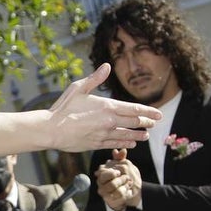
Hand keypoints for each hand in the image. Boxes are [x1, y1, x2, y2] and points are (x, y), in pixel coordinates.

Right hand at [47, 64, 162, 151]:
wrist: (52, 130)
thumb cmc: (63, 107)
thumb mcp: (78, 88)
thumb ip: (95, 79)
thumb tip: (106, 66)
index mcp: (107, 106)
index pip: (134, 109)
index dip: (149, 112)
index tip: (158, 114)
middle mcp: (109, 121)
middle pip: (134, 122)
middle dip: (146, 123)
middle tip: (154, 123)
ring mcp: (104, 134)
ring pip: (127, 135)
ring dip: (138, 135)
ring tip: (145, 136)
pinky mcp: (97, 144)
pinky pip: (116, 144)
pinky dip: (126, 143)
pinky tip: (131, 144)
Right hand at [96, 149, 142, 209]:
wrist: (122, 189)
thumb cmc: (119, 175)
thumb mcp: (120, 165)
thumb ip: (120, 158)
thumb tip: (121, 150)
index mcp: (101, 175)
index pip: (102, 174)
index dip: (111, 173)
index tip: (118, 171)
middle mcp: (101, 185)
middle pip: (110, 184)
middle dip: (120, 180)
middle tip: (127, 177)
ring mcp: (105, 194)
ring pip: (116, 190)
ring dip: (124, 185)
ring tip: (129, 182)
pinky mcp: (110, 200)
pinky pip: (120, 196)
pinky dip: (126, 191)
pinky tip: (128, 188)